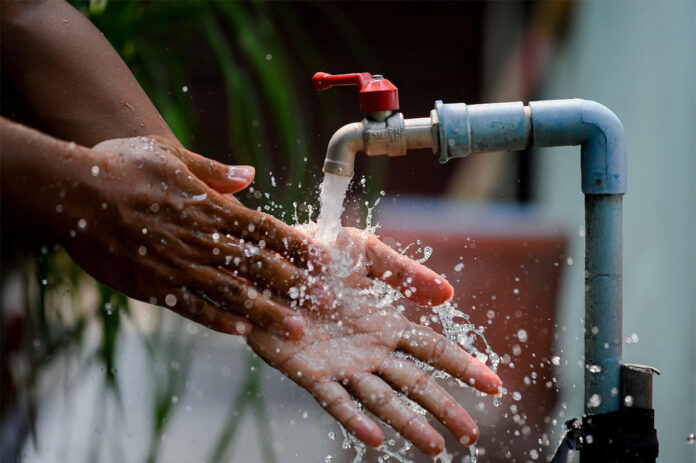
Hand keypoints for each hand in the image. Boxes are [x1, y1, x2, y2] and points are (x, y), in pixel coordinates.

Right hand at [62, 136, 324, 337]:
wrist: (74, 192)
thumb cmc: (123, 165)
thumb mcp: (171, 155)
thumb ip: (214, 170)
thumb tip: (249, 174)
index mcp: (210, 207)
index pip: (264, 229)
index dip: (297, 245)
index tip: (323, 260)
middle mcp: (202, 240)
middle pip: (258, 266)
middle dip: (296, 285)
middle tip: (328, 302)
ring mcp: (179, 266)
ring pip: (233, 294)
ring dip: (267, 312)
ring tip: (296, 329)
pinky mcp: (154, 287)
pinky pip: (193, 308)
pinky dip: (219, 321)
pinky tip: (243, 333)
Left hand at [247, 227, 501, 455]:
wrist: (264, 260)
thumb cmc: (315, 253)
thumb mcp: (363, 252)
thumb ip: (402, 272)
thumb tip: (449, 293)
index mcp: (385, 323)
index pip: (433, 350)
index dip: (464, 366)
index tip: (495, 385)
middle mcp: (369, 349)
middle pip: (416, 383)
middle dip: (446, 407)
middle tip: (472, 435)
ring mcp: (341, 364)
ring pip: (382, 400)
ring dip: (409, 423)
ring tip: (436, 447)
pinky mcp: (308, 372)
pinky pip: (335, 400)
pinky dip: (355, 419)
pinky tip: (374, 437)